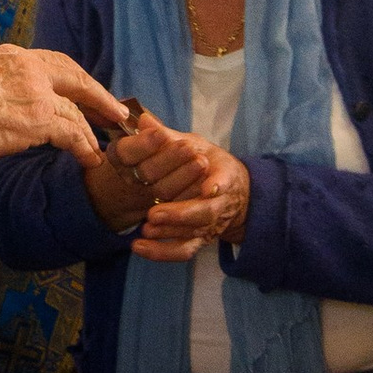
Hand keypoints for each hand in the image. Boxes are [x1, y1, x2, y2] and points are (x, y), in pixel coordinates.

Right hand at [0, 44, 124, 163]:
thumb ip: (1, 86)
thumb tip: (8, 104)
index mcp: (14, 56)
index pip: (56, 64)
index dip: (77, 80)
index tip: (88, 91)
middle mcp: (29, 68)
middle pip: (76, 80)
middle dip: (98, 97)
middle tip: (116, 112)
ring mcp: (37, 93)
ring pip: (76, 112)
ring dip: (91, 131)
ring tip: (101, 146)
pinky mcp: (38, 119)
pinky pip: (72, 134)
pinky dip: (84, 148)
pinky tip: (90, 159)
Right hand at [82, 106, 210, 232]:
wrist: (134, 190)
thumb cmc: (141, 158)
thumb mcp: (140, 143)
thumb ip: (147, 132)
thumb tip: (145, 118)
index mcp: (119, 159)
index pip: (126, 152)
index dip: (144, 144)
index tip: (161, 134)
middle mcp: (130, 180)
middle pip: (147, 172)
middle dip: (170, 158)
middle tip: (189, 146)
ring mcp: (145, 198)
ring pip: (163, 191)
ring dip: (184, 176)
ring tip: (202, 161)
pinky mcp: (162, 214)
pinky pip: (176, 207)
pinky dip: (192, 195)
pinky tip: (208, 184)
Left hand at [129, 140, 250, 259]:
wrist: (234, 191)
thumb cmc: (207, 163)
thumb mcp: (194, 145)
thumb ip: (169, 136)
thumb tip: (144, 120)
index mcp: (223, 175)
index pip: (224, 180)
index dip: (218, 184)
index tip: (209, 187)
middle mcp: (220, 203)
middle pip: (206, 213)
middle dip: (181, 214)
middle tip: (154, 213)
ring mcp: (211, 224)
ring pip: (194, 234)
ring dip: (169, 232)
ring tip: (145, 227)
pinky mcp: (200, 240)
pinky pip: (183, 251)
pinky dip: (161, 253)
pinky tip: (137, 247)